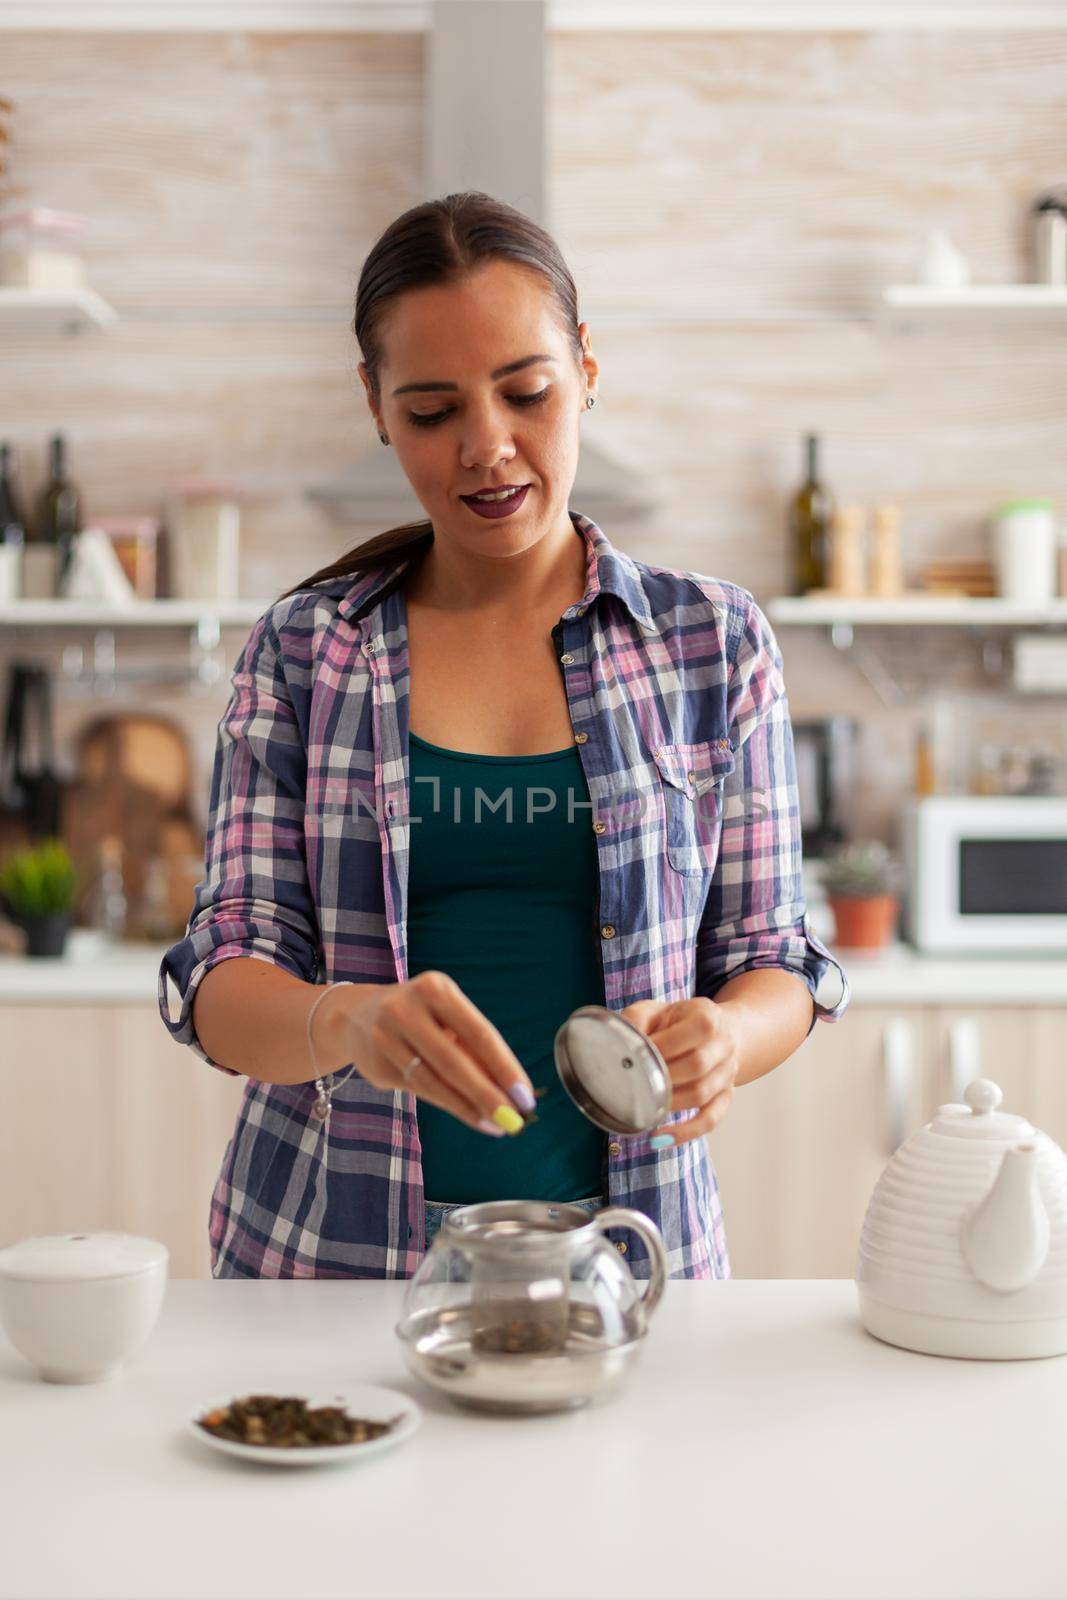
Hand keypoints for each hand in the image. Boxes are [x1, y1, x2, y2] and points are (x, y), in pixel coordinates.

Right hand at [318, 972, 534, 1137]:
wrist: (357, 1015)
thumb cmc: (421, 1017)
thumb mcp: (448, 1017)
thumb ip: (474, 1049)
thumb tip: (511, 1092)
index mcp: (435, 989)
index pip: (479, 1033)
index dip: (504, 1067)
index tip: (525, 1095)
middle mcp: (406, 1009)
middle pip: (454, 1061)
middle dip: (487, 1094)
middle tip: (514, 1120)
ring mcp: (385, 1037)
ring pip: (434, 1082)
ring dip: (468, 1108)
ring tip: (495, 1124)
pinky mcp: (375, 1064)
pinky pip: (418, 1090)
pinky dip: (449, 1105)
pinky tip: (471, 1116)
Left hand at [617, 996, 738, 1148]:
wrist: (715, 1031)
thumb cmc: (677, 1021)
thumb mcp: (655, 1010)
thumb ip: (636, 1020)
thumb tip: (618, 1045)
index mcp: (708, 1017)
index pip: (696, 1031)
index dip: (666, 1045)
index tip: (638, 1055)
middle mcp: (724, 1045)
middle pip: (698, 1066)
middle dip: (664, 1076)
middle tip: (637, 1082)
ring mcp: (727, 1073)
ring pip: (702, 1095)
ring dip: (671, 1103)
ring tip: (644, 1107)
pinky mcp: (726, 1096)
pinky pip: (710, 1120)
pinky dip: (686, 1132)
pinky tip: (661, 1138)